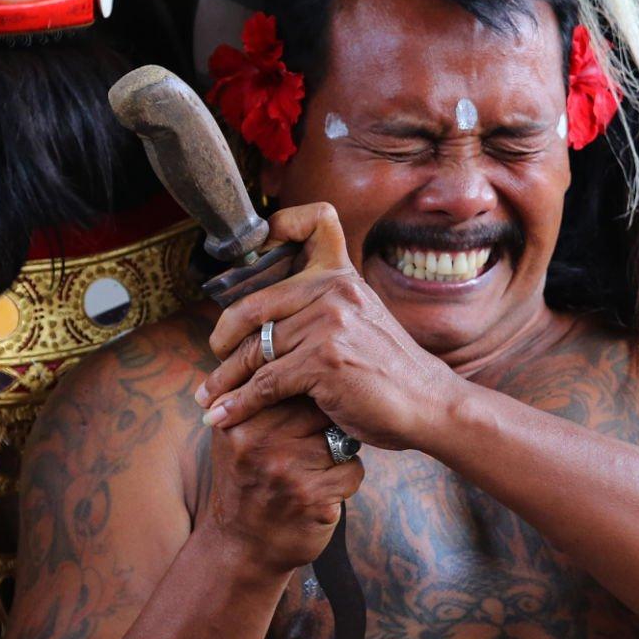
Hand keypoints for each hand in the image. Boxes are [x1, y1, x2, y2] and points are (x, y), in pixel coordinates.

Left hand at [197, 203, 457, 450]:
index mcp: (342, 275)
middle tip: (215, 356)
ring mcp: (329, 324)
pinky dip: (239, 404)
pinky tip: (223, 416)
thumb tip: (265, 317)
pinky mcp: (324, 361)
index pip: (315, 222)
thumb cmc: (389, 369)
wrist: (429, 404)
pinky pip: (264, 382)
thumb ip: (322, 307)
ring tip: (209, 397)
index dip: (278, 227)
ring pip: (255, 350)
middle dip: (224, 336)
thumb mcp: (361, 319)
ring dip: (225, 380)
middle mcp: (335, 291)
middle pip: (255, 305)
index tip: (246, 259)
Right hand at [202, 396, 364, 574]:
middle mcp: (259, 441)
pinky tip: (324, 492)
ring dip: (339, 453)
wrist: (241, 548)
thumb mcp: (235, 437)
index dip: (312, 393)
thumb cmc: (246, 483)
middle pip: (320, 407)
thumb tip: (296, 357)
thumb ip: (256, 399)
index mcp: (239, 419)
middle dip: (329, 422)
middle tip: (318, 441)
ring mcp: (286, 470)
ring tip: (318, 469)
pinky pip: (352, 471)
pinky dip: (346, 480)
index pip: (292, 383)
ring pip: (341, 438)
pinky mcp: (312, 497)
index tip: (314, 409)